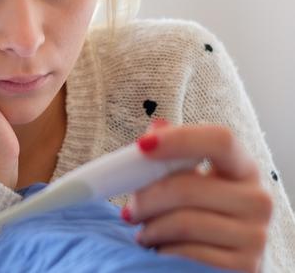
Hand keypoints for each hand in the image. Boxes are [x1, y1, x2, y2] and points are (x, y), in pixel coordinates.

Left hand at [122, 120, 272, 272]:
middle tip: (129, 209)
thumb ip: (172, 153)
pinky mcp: (245, 267)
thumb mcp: (190, 178)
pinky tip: (158, 248)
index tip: (142, 146)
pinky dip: (164, 250)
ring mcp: (255, 235)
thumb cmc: (201, 210)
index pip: (220, 140)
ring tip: (142, 231)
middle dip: (147, 198)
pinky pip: (189, 253)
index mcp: (243, 167)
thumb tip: (155, 127)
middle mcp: (258, 199)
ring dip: (151, 227)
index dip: (179, 139)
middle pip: (188, 187)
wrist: (225, 257)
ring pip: (184, 223)